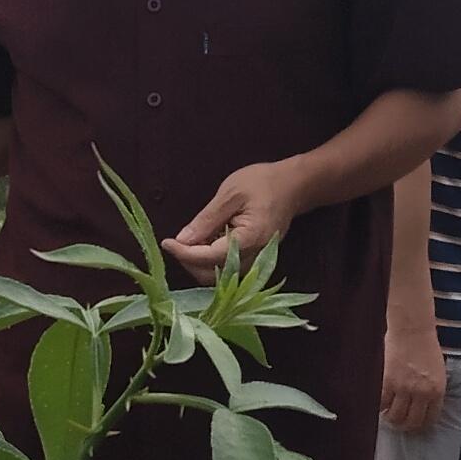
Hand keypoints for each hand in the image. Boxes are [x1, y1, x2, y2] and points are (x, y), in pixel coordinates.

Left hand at [162, 159, 302, 275]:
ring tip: (188, 241)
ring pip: (220, 276)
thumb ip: (206, 219)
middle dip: (190, 262)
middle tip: (175, 242)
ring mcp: (255, 260)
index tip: (166, 242)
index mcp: (249, 240)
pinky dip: (211, 260)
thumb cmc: (263, 183)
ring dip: (199, 263)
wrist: (294, 185)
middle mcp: (254, 257)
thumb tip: (182, 240)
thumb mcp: (230, 194)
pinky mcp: (254, 257)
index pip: (209, 257)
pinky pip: (228, 267)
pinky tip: (204, 242)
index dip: (184, 253)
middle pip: (213, 274)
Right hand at [381, 316, 445, 434]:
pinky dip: (380, 406)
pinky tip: (380, 404)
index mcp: (437, 390)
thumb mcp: (438, 371)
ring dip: (391, 418)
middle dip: (405, 426)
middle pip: (411, 422)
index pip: (429, 419)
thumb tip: (422, 405)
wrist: (412, 328)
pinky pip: (382, 403)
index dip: (421, 425)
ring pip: (395, 416)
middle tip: (400, 423)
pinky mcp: (388, 382)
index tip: (415, 424)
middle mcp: (421, 393)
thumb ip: (432, 390)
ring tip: (388, 414)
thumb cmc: (426, 345)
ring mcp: (404, 388)